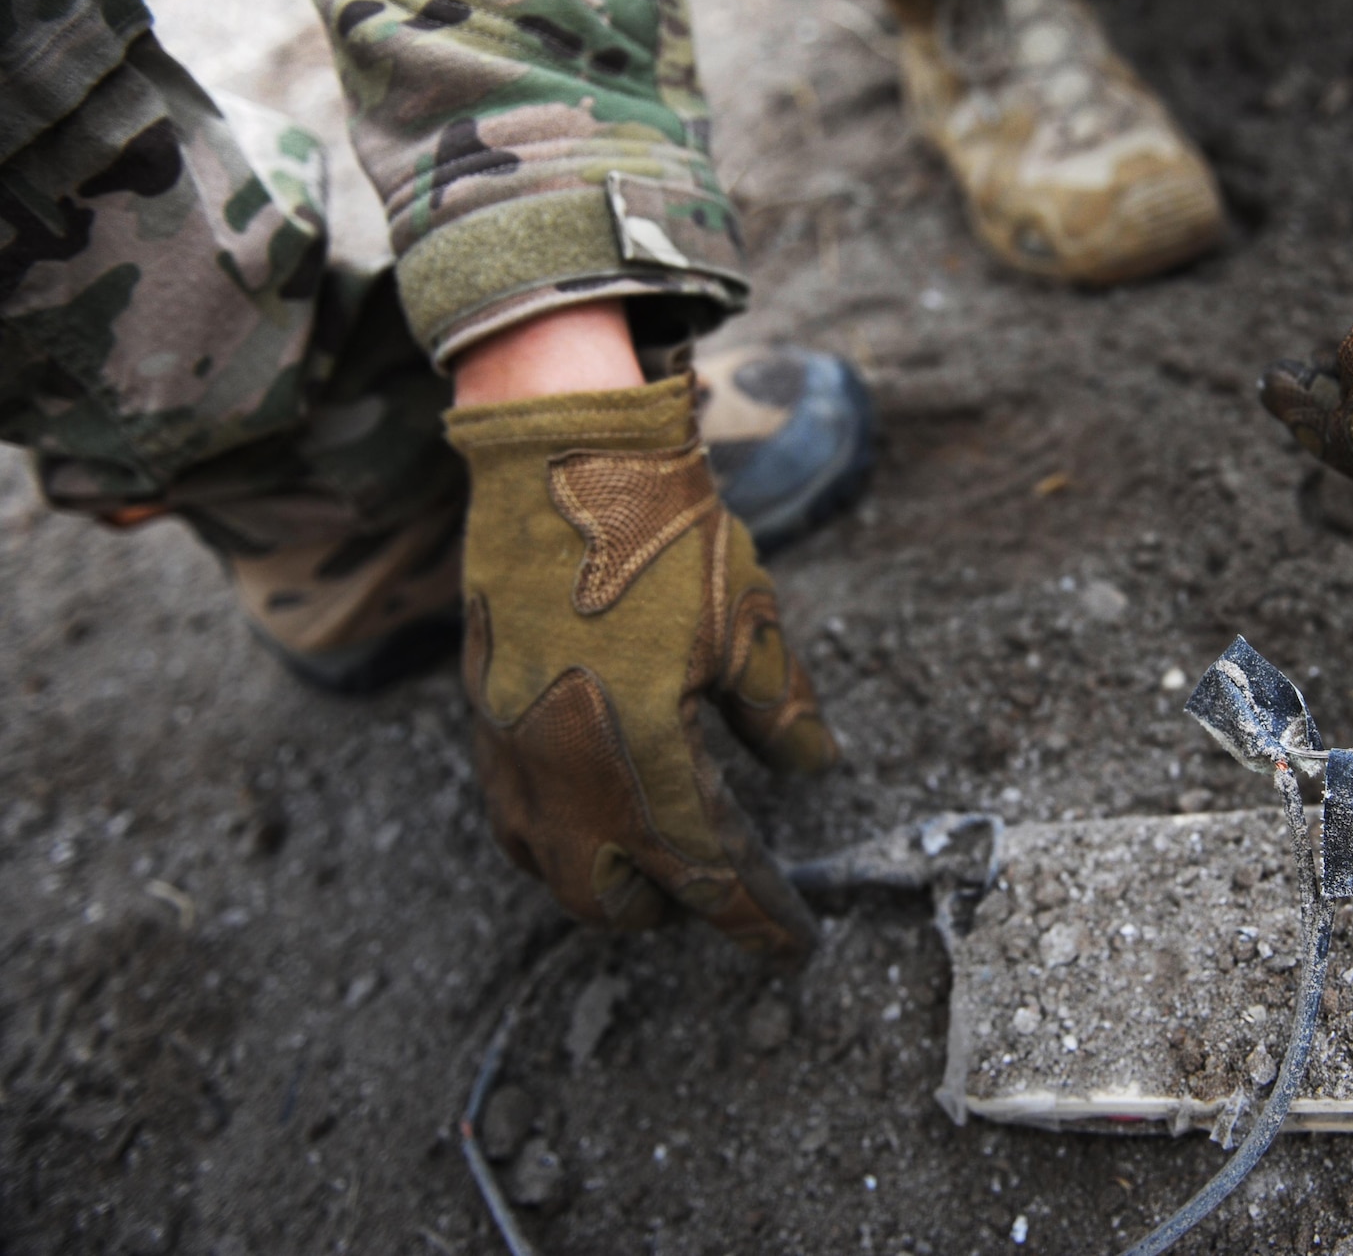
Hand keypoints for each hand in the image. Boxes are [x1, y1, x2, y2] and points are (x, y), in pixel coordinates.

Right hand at [446, 303, 834, 956]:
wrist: (560, 460)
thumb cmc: (662, 536)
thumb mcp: (750, 624)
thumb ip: (783, 712)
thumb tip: (815, 768)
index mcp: (642, 753)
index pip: (710, 869)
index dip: (757, 917)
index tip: (795, 945)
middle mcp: (566, 767)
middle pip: (611, 897)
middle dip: (673, 912)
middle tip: (729, 896)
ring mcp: (512, 746)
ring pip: (551, 868)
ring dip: (609, 885)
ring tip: (664, 866)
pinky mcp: (484, 715)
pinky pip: (515, 817)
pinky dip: (561, 842)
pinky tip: (598, 813)